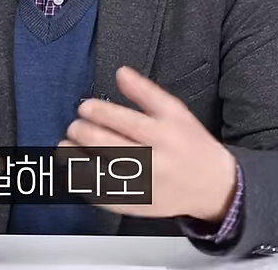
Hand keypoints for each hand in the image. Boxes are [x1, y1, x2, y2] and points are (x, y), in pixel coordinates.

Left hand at [60, 66, 237, 222]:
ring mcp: (147, 187)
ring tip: (65, 147)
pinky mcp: (140, 205)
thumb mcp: (175, 112)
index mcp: (166, 135)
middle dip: (84, 133)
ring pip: (104, 175)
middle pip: (110, 146)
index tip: (84, 107)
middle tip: (74, 126)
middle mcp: (157, 162)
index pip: (126, 122)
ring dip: (77, 160)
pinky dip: (86, 185)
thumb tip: (121, 72)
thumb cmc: (190, 144)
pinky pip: (106, 198)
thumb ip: (146, 92)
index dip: (99, 113)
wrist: (212, 185)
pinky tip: (75, 173)